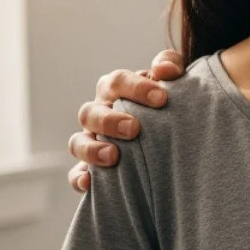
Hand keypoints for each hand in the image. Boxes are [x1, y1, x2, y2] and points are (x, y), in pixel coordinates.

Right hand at [67, 50, 184, 192]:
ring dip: (92, 149)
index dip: (136, 88)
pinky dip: (80, 177)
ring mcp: (92, 140)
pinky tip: (91, 183)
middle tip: (134, 129)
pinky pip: (77, 174)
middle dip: (110, 120)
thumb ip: (170, 65)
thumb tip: (165, 69)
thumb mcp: (171, 81)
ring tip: (114, 156)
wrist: (170, 132)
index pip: (117, 81)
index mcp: (115, 90)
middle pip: (90, 112)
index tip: (162, 98)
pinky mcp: (92, 168)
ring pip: (78, 142)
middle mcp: (99, 113)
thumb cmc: (166, 102)